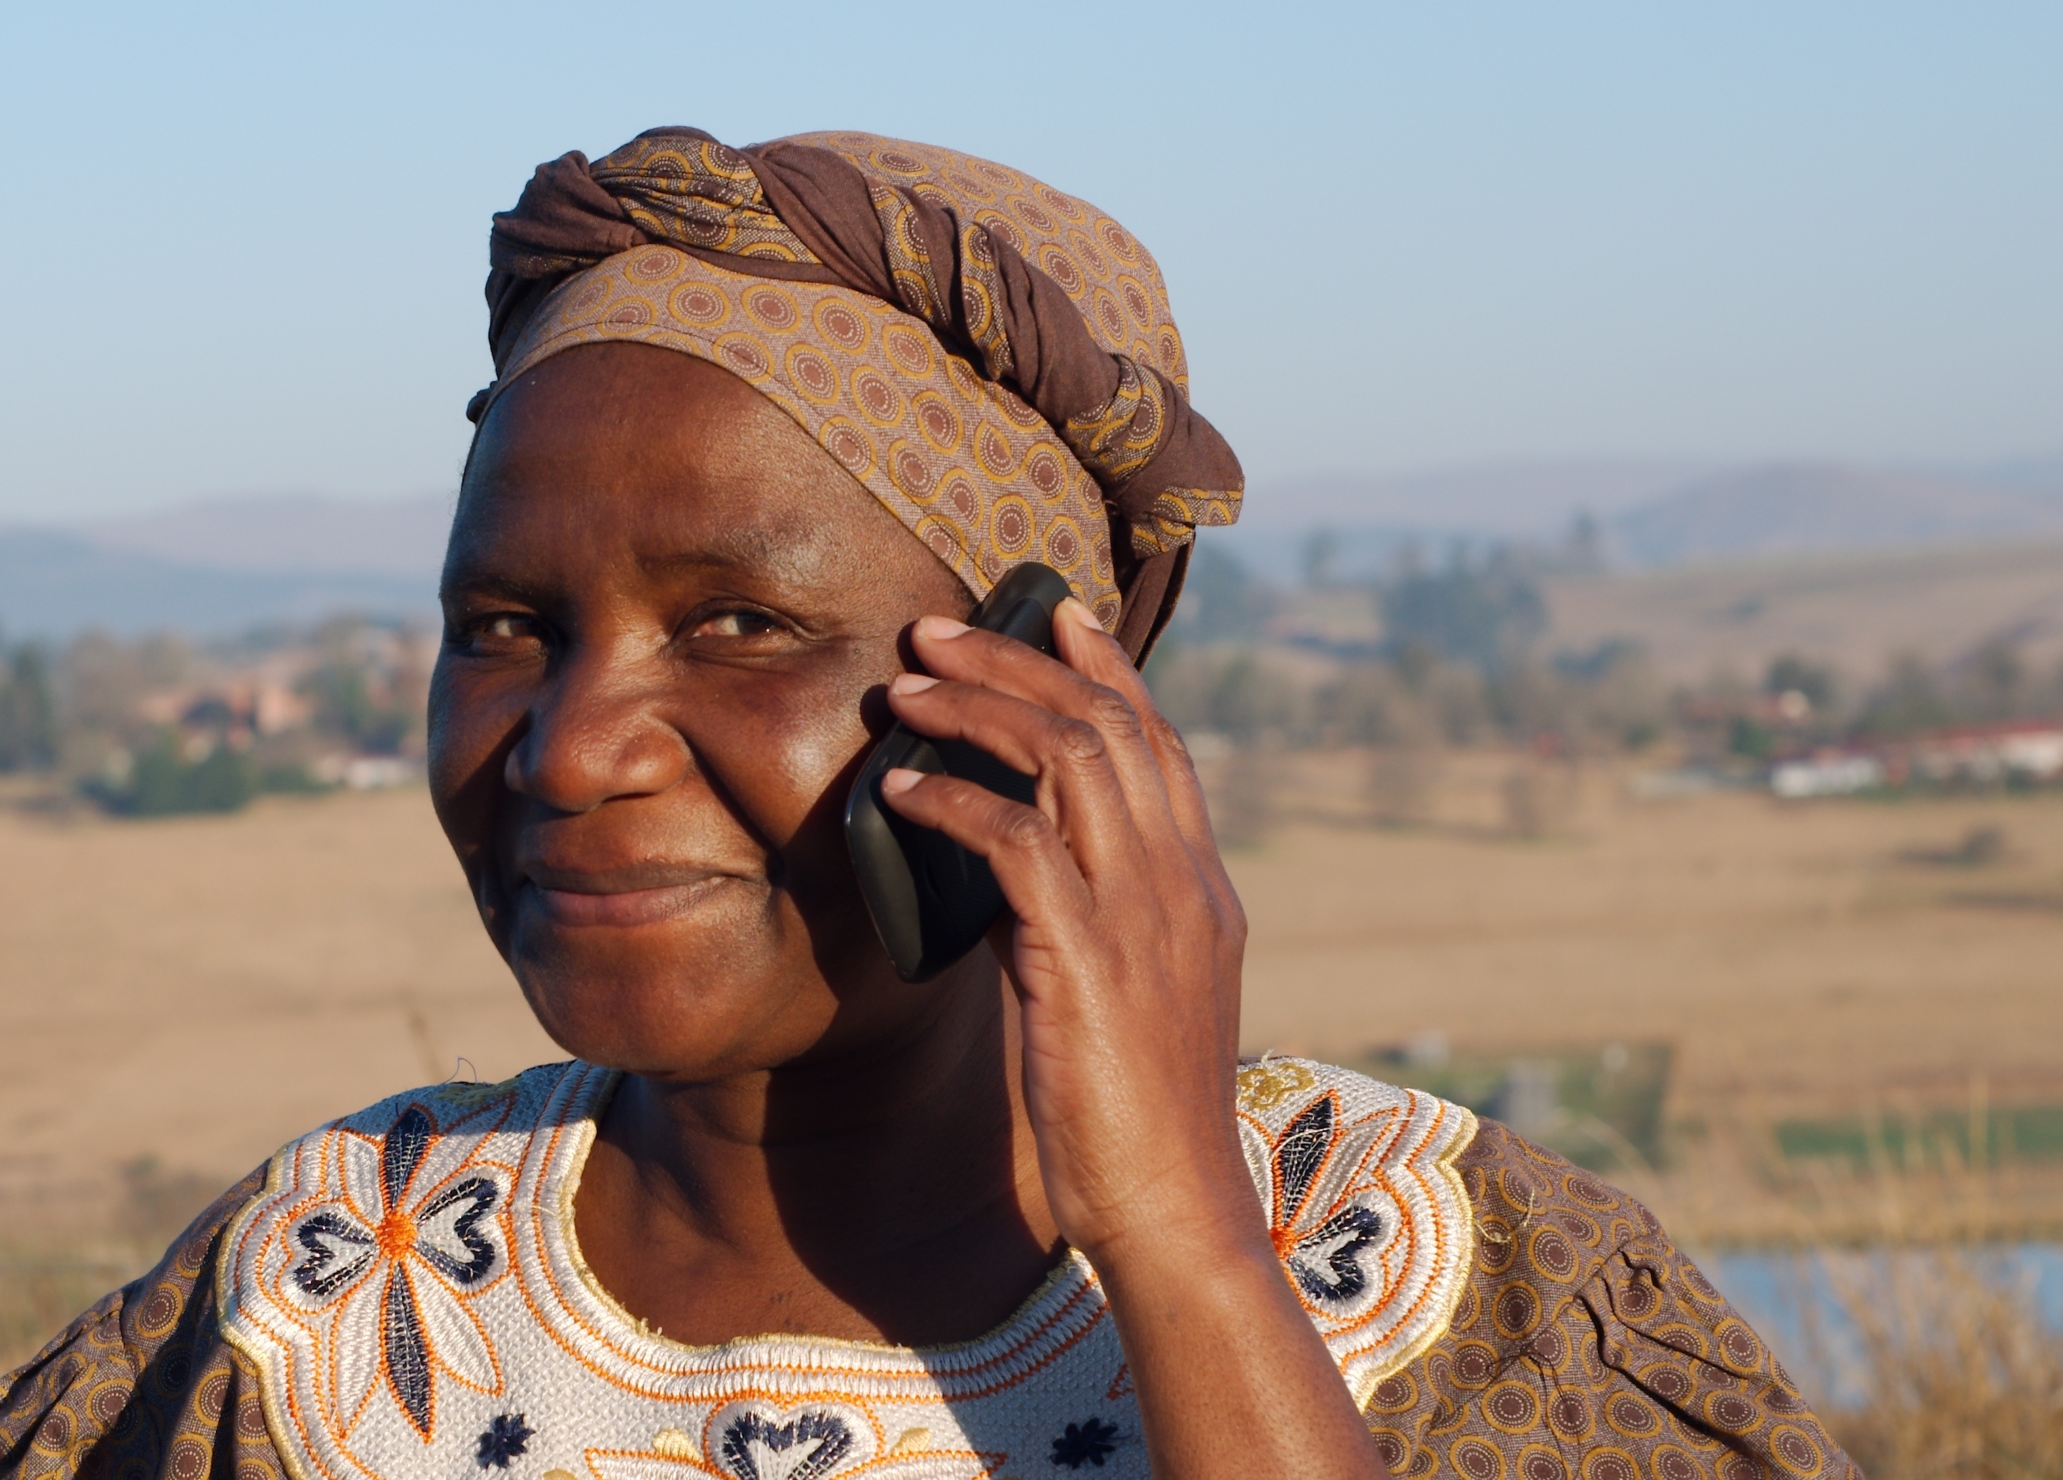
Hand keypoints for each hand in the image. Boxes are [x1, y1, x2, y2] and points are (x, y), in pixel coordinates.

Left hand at [877, 600, 1251, 1258]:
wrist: (1174, 1211)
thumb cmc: (1136, 1119)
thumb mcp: (1129, 999)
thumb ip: (1090, 924)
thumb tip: (1014, 878)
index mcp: (1201, 889)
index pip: (1159, 743)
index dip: (1107, 670)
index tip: (1056, 616)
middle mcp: (1181, 884)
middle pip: (1105, 725)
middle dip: (1017, 660)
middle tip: (936, 631)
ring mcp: (1141, 917)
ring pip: (1064, 759)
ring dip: (975, 710)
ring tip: (902, 688)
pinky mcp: (1084, 959)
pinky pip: (1014, 842)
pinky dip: (952, 802)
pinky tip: (901, 793)